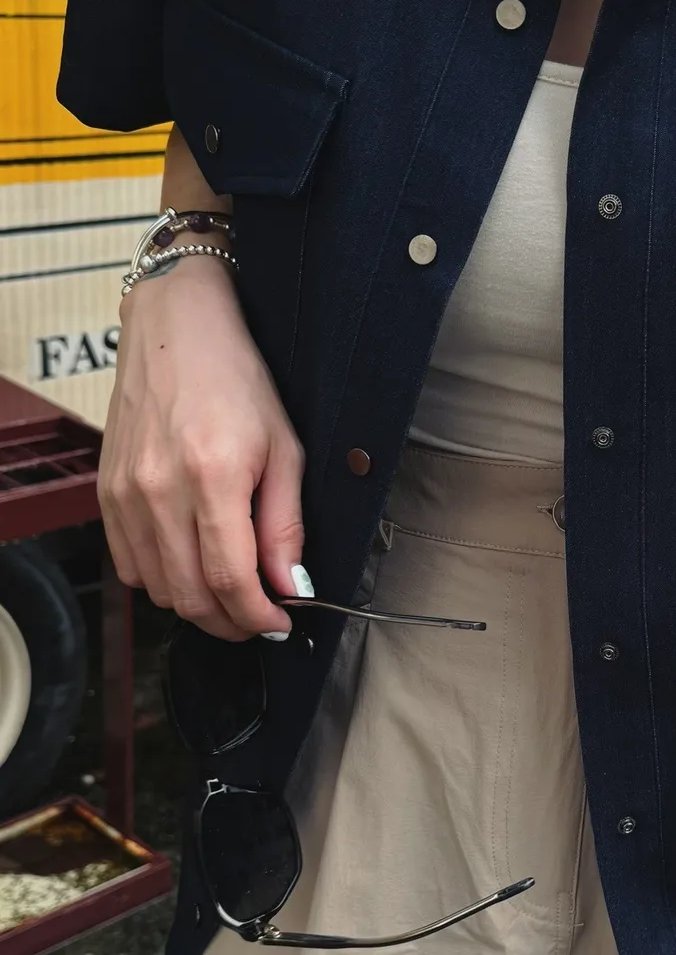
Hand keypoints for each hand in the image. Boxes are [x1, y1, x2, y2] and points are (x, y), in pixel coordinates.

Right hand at [99, 255, 302, 640]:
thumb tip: (290, 585)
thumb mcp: (284, 449)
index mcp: (212, 476)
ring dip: (197, 606)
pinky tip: (190, 566)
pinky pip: (129, 565)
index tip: (279, 624)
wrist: (175, 331)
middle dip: (231, 623)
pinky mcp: (106, 492)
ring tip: (229, 594)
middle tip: (259, 619)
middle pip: (190, 597)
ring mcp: (126, 493)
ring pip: (158, 589)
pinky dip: (162, 581)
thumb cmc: (236, 379)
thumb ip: (285, 525)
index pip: (230, 580)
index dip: (258, 617)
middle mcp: (160, 489)